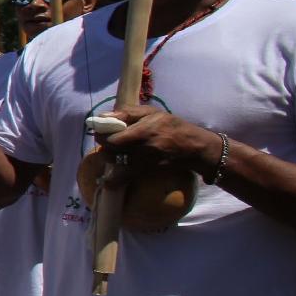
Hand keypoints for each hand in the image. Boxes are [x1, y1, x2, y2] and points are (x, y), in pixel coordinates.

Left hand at [97, 106, 225, 175]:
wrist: (194, 148)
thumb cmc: (172, 126)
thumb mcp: (152, 112)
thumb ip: (127, 113)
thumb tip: (103, 116)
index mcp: (142, 130)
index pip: (112, 136)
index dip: (101, 134)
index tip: (100, 131)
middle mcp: (142, 147)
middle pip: (111, 149)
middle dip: (104, 146)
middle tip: (106, 142)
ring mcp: (145, 161)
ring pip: (116, 164)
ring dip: (109, 160)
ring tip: (111, 154)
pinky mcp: (147, 171)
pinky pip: (126, 177)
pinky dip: (114, 180)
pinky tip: (107, 182)